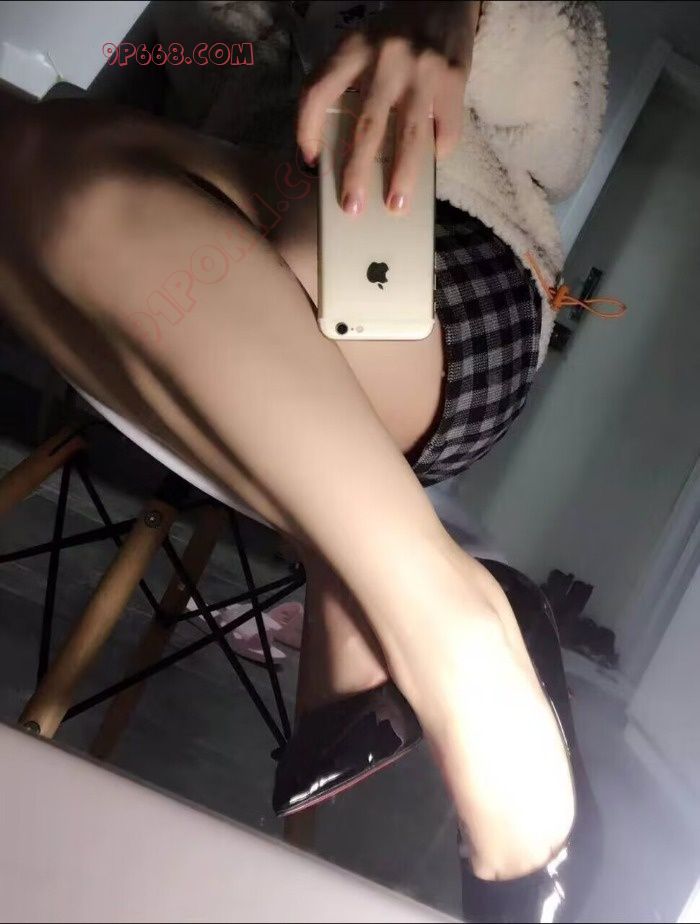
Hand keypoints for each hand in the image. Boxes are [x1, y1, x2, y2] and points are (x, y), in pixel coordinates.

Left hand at [296, 1, 479, 215]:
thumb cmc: (395, 34)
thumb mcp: (362, 44)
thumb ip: (349, 83)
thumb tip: (340, 149)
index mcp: (354, 48)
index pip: (317, 91)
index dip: (307, 129)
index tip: (310, 162)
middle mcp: (387, 59)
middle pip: (366, 127)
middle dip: (356, 173)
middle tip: (351, 208)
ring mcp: (423, 72)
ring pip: (409, 137)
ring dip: (402, 178)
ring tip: (396, 206)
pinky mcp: (454, 80)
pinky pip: (446, 130)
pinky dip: (438, 152)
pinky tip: (432, 161)